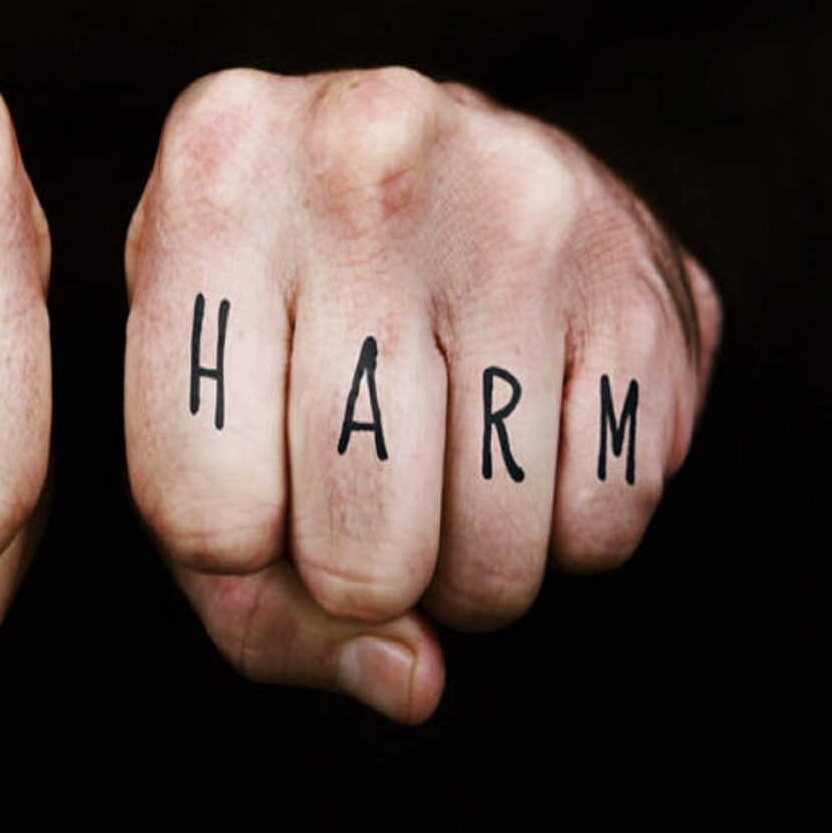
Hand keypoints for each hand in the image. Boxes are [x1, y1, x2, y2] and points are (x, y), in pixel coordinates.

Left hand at [124, 67, 721, 721]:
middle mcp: (363, 153)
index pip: (203, 512)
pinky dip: (566, 530)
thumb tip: (408, 679)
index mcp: (212, 180)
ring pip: (494, 552)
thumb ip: (253, 598)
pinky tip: (527, 441)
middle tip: (364, 505)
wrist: (417, 172)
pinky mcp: (640, 268)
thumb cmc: (271, 319)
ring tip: (443, 474)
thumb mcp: (192, 421)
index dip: (233, 554)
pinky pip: (606, 519)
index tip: (255, 493)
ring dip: (470, 571)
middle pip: (357, 550)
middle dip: (362, 580)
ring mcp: (519, 199)